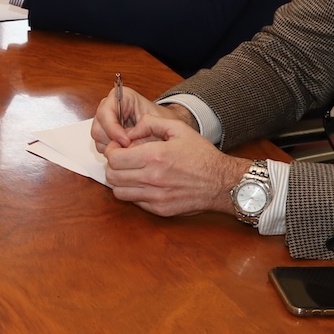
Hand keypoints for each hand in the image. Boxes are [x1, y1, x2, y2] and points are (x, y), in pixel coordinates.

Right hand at [91, 87, 198, 150]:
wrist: (166, 127)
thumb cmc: (162, 121)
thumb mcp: (157, 122)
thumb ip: (143, 128)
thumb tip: (127, 141)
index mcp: (121, 96)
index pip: (105, 112)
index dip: (113, 129)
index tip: (126, 141)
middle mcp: (110, 106)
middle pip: (98, 126)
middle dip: (112, 140)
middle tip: (128, 148)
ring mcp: (106, 120)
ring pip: (98, 138)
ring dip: (112, 147)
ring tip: (130, 149)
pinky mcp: (105, 133)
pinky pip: (101, 145)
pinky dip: (112, 151)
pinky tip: (126, 150)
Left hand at [99, 113, 249, 218]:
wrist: (222, 183)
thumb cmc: (202, 155)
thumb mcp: (179, 129)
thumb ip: (151, 123)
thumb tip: (131, 130)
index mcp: (155, 156)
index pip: (114, 158)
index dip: (111, 151)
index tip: (118, 147)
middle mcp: (152, 178)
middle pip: (112, 176)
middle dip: (113, 165)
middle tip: (122, 160)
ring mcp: (156, 197)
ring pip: (119, 192)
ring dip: (120, 181)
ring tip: (130, 172)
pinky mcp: (160, 209)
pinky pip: (134, 202)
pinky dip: (133, 193)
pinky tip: (143, 184)